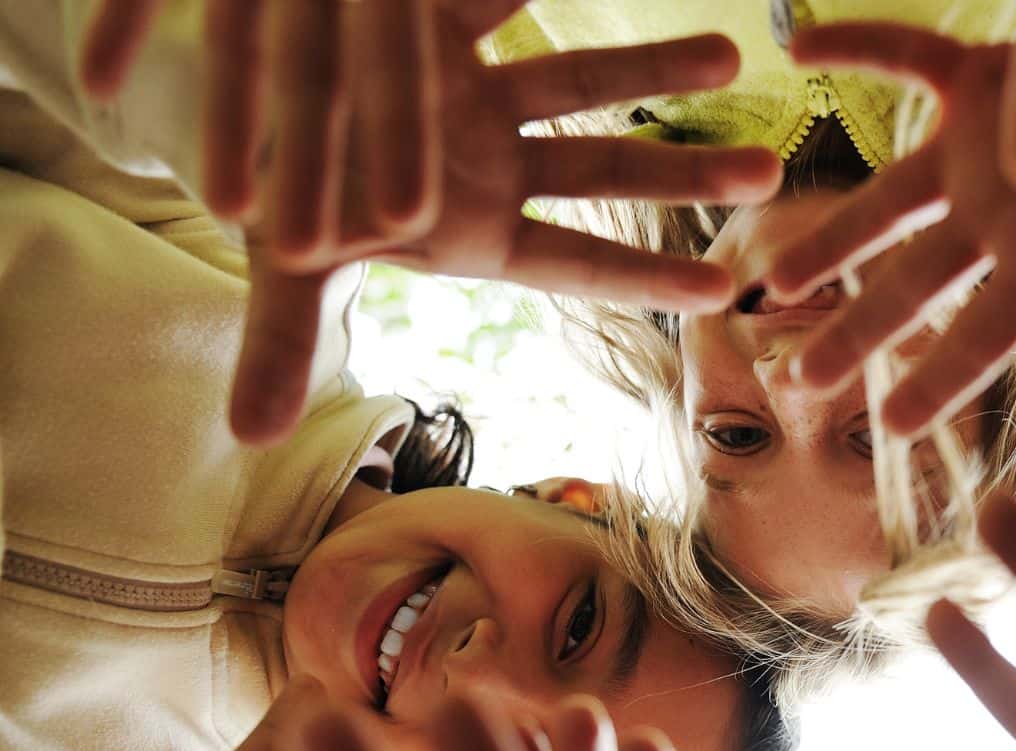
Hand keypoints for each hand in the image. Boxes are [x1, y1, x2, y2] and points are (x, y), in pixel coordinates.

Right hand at [79, 1, 780, 444]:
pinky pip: (511, 1)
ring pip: (583, 80)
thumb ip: (284, 344)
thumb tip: (248, 441)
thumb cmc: (284, 198)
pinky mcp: (450, 21)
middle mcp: (494, 161)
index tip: (723, 292)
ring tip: (734, 54)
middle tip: (768, 175)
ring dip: (656, 68)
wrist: (253, 104)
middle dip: (682, 173)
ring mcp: (481, 91)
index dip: (643, 275)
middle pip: (604, 170)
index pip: (573, 260)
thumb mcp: (285, 266)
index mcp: (472, 230)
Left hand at [763, 20, 1015, 432]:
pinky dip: (855, 45)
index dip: (939, 380)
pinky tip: (793, 45)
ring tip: (772, 276)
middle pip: (912, 287)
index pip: (984, 334)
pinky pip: (908, 53)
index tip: (889, 429)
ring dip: (830, 234)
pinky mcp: (987, 73)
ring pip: (888, 198)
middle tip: (794, 387)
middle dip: (855, 336)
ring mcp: (986, 147)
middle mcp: (1004, 214)